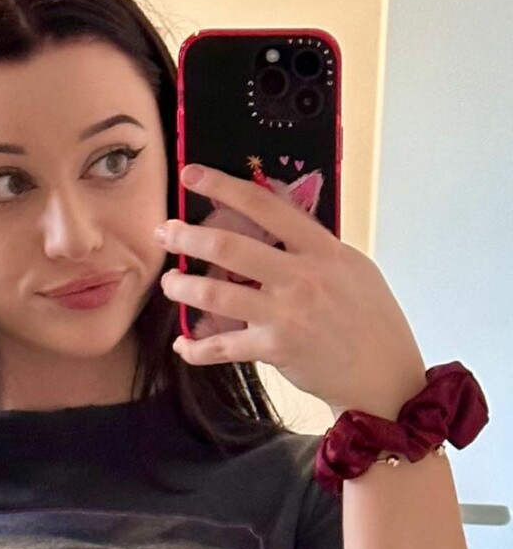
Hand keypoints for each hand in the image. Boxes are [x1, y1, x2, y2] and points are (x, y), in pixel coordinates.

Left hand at [158, 164, 428, 417]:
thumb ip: (313, 247)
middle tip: (163, 232)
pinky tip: (183, 345)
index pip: (267, 206)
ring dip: (182, 286)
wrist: (385, 374)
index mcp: (322, 249)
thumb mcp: (353, 268)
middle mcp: (301, 277)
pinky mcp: (274, 348)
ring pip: (215, 293)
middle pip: (230, 246)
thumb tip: (276, 225)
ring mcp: (286, 313)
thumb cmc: (372, 319)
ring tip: (169, 283)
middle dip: (187, 236)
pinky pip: (222, 346)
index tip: (192, 174)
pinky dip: (196, 348)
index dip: (224, 186)